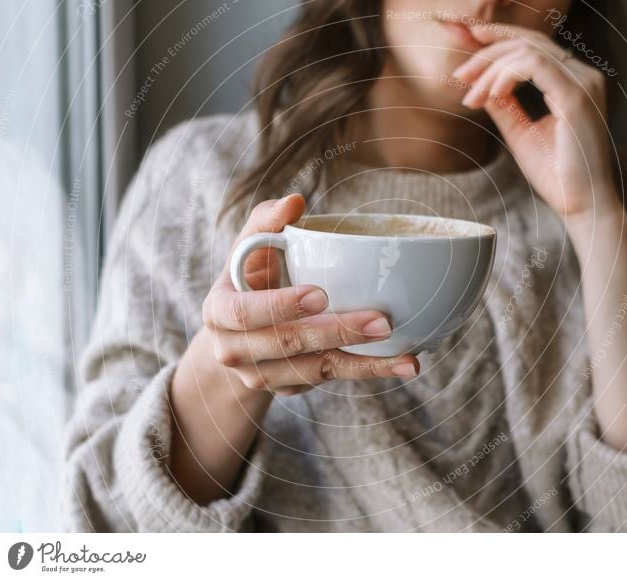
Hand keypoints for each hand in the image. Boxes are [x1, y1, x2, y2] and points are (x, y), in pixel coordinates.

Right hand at [201, 193, 419, 396]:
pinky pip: (330, 380)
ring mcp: (263, 375)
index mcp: (219, 312)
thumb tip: (294, 202)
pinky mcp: (290, 388)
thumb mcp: (249, 249)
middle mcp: (235, 350)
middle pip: (288, 345)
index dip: (282, 306)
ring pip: (315, 370)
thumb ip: (266, 221)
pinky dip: (367, 372)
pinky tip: (401, 364)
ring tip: (406, 356)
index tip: (322, 294)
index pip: (245, 312)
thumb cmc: (251, 279)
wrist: (238, 334)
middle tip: (382, 321)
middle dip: (337, 333)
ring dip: (363, 363)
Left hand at [452, 23, 619, 220]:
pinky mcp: (577, 96)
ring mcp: (583, 83)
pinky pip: (533, 65)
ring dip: (490, 69)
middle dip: (487, 53)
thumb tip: (482, 87)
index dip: (497, 41)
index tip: (465, 54)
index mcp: (573, 82)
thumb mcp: (521, 133)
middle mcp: (583, 76)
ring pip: (528, 50)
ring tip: (471, 95)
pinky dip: (505, 75)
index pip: (533, 46)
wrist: (581, 205)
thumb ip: (505, 105)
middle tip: (458, 75)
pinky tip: (490, 94)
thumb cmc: (557, 176)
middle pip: (529, 41)